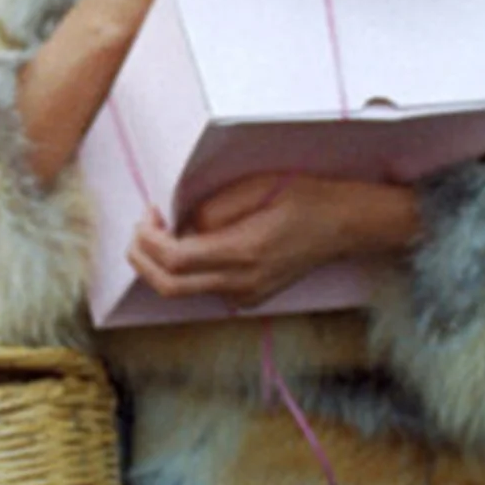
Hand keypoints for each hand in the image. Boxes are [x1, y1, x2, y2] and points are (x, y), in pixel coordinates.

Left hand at [127, 173, 420, 309]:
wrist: (345, 225)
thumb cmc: (304, 197)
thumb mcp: (258, 187)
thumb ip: (214, 208)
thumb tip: (181, 224)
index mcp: (244, 252)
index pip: (174, 260)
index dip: (149, 239)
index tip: (149, 213)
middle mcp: (243, 282)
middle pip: (168, 287)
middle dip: (141, 259)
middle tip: (139, 230)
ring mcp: (247, 295)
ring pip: (182, 291)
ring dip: (160, 265)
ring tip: (161, 231)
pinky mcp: (250, 297)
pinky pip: (203, 288)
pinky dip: (184, 270)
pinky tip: (191, 243)